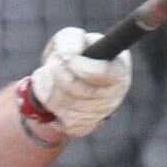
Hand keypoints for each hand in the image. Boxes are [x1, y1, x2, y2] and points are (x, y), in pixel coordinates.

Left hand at [21, 26, 131, 140]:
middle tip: (53, 61)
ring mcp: (99, 114)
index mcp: (119, 68)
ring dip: (50, 83)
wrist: (62, 82)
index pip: (109, 74)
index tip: (67, 59)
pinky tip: (47, 87)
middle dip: (60, 72)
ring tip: (48, 72)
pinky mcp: (81, 127)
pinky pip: (57, 114)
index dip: (85, 68)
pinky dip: (46, 97)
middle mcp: (115, 95)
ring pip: (66, 102)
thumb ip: (70, 40)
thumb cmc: (71, 56)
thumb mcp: (70, 39)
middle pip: (82, 89)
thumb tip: (67, 56)